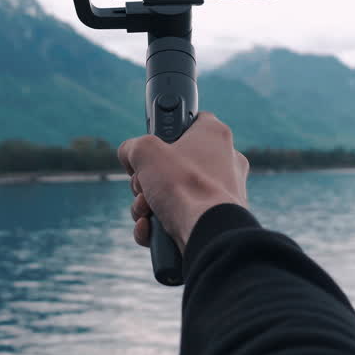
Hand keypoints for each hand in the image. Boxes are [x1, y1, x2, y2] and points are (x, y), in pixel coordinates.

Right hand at [117, 112, 249, 252]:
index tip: (149, 146)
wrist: (208, 234)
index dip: (164, 132)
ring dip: (148, 204)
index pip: (190, 121)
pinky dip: (160, 225)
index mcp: (215, 135)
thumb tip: (129, 156)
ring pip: (173, 194)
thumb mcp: (145, 152)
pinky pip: (181, 217)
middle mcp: (225, 162)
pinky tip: (150, 228)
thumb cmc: (184, 187)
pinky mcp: (217, 220)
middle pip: (173, 164)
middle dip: (148, 179)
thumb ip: (132, 147)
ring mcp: (223, 193)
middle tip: (143, 185)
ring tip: (146, 211)